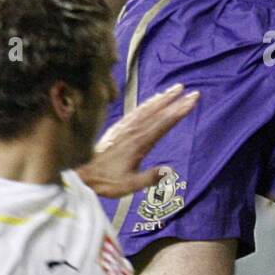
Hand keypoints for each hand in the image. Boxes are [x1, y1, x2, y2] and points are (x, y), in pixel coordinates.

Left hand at [77, 84, 198, 197]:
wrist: (82, 173)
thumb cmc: (106, 181)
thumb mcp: (129, 185)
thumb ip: (149, 177)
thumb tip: (170, 170)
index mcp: (139, 143)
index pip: (164, 123)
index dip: (179, 111)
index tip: (192, 101)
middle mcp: (133, 131)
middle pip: (157, 112)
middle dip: (175, 100)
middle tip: (191, 91)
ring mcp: (125, 127)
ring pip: (147, 109)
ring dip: (162, 98)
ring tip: (175, 89)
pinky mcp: (118, 127)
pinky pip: (136, 111)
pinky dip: (147, 103)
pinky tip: (153, 100)